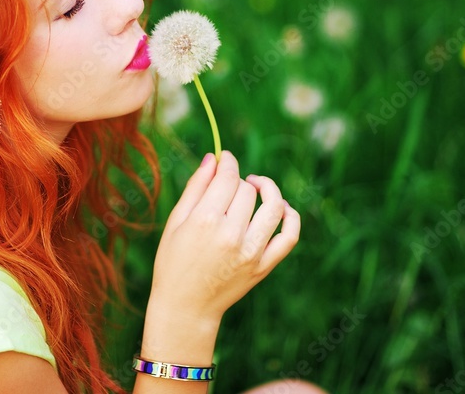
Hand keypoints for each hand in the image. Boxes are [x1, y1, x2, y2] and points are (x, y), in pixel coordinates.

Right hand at [148, 150, 300, 324]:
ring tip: (257, 187)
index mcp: (205, 221)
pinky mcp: (264, 266)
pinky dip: (291, 217)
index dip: (228, 161)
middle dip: (238, 181)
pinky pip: (289, 235)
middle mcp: (231, 235)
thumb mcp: (176, 222)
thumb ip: (196, 187)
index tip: (225, 158)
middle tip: (227, 187)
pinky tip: (281, 207)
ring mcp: (251, 252)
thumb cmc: (174, 262)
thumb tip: (213, 157)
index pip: (228, 177)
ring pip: (273, 206)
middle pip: (247, 190)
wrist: (186, 307)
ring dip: (269, 189)